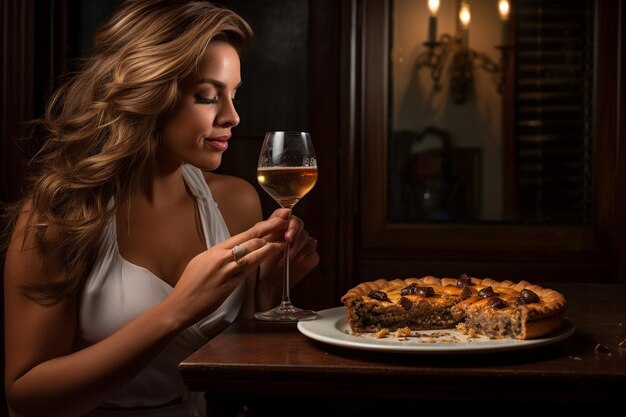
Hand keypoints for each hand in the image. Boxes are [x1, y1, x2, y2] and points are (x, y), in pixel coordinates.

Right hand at [165, 215, 287, 325]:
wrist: (182, 304)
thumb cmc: (190, 285)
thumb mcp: (202, 262)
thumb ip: (219, 255)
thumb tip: (233, 250)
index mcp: (215, 250)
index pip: (243, 234)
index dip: (261, 225)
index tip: (274, 219)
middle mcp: (222, 256)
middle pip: (251, 238)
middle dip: (270, 228)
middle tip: (285, 220)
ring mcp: (227, 269)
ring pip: (253, 252)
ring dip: (271, 244)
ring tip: (284, 238)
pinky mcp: (231, 283)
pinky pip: (250, 268)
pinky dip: (263, 259)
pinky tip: (272, 254)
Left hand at [259, 208, 319, 288]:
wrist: (268, 280)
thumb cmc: (264, 260)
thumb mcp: (262, 242)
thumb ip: (271, 225)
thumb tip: (284, 211)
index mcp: (283, 227)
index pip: (291, 218)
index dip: (291, 224)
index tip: (287, 234)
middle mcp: (295, 234)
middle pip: (301, 228)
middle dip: (294, 235)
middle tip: (287, 242)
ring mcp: (304, 245)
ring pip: (307, 241)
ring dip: (295, 250)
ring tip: (284, 260)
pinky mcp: (310, 257)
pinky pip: (313, 254)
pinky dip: (304, 258)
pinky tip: (295, 263)